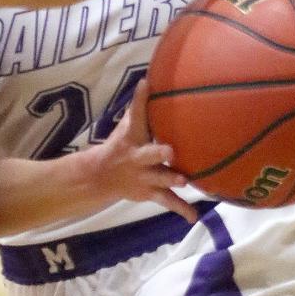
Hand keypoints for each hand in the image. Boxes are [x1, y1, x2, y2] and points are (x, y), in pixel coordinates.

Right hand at [90, 81, 198, 221]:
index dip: (139, 99)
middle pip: (148, 154)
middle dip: (158, 153)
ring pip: (159, 179)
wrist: (100, 177)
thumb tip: (151, 78)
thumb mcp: (127, 126)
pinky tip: (193, 217)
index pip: (135, 114)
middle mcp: (137, 157)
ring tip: (184, 181)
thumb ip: (141, 106)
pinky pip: (167, 201)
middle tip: (170, 150)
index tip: (145, 84)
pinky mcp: (150, 192)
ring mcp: (144, 177)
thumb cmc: (122, 145)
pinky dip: (180, 209)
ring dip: (170, 179)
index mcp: (132, 136)